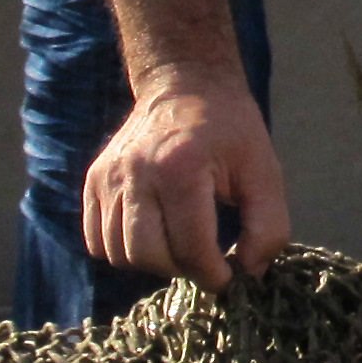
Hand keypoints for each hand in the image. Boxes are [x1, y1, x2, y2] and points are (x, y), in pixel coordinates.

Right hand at [84, 62, 289, 288]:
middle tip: (205, 259)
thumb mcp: (265, 170)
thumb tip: (251, 274)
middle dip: (182, 270)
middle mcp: (136, 172)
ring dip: (152, 263)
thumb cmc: (230, 129)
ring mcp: (108, 177)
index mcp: (181, 167)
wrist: (186, 84)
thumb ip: (268, 225)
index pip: (190, 247)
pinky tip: (152, 234)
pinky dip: (123, 250)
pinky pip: (97, 241)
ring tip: (180, 245)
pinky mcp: (93, 181)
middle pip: (148, 256)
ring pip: (118, 253)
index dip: (213, 274)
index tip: (229, 278)